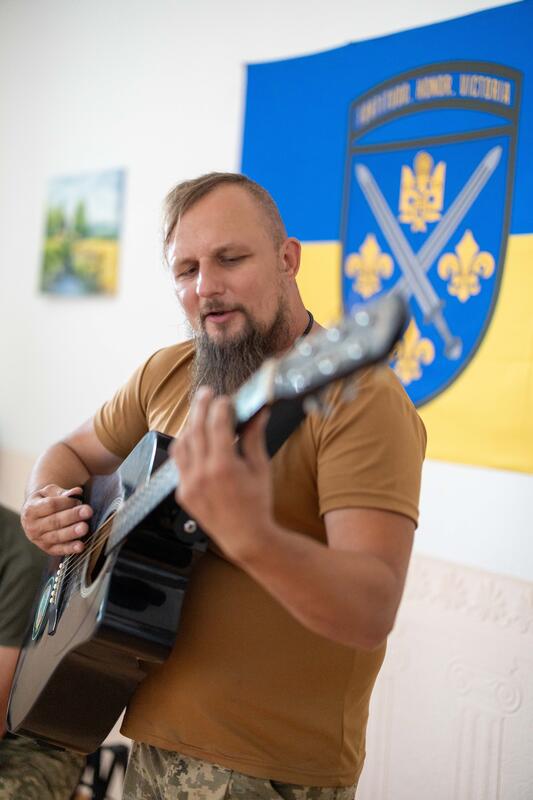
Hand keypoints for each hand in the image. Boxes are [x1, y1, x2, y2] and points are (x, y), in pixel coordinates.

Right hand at [21, 484, 92, 555]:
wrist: (34, 517)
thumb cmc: (44, 501)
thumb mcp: (49, 493)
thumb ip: (63, 492)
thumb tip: (77, 491)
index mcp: (31, 509)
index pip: (50, 505)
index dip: (66, 502)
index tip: (79, 500)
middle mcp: (32, 526)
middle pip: (55, 521)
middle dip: (72, 516)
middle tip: (88, 511)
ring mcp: (39, 539)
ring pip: (57, 536)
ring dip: (72, 532)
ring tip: (85, 528)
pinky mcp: (47, 549)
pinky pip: (59, 550)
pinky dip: (70, 548)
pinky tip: (80, 546)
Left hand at [170, 387, 272, 562]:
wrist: (246, 537)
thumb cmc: (257, 504)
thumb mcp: (261, 468)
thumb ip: (254, 438)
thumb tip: (257, 413)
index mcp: (224, 466)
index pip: (217, 424)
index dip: (221, 407)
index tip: (226, 399)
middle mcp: (202, 474)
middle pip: (195, 428)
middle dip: (200, 406)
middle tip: (206, 393)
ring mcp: (189, 484)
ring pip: (181, 444)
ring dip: (190, 426)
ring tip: (198, 416)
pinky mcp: (183, 493)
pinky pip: (178, 463)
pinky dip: (186, 448)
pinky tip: (194, 442)